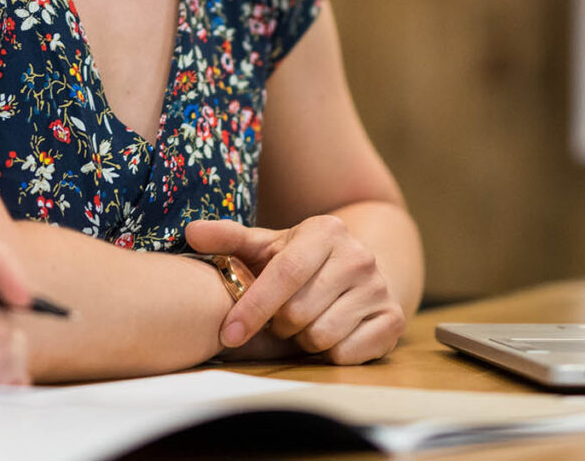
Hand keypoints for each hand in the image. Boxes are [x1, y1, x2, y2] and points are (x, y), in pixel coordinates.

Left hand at [185, 216, 404, 364]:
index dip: (253, 307)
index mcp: (325, 231)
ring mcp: (380, 287)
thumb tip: (191, 232)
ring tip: (304, 324)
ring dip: (303, 340)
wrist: (358, 271)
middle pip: (299, 312)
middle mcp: (358, 255)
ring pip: (321, 336)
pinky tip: (329, 333)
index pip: (284, 274)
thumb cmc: (300, 262)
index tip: (228, 333)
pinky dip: (329, 353)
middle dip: (279, 325)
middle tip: (279, 319)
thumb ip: (229, 240)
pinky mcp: (393, 319)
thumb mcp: (267, 246)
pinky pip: (346, 354)